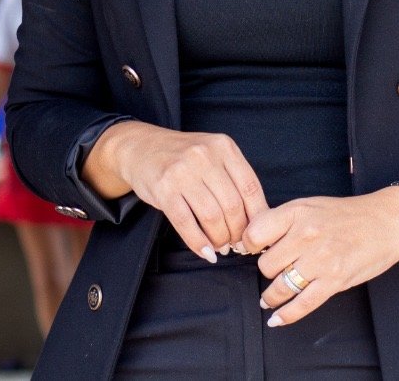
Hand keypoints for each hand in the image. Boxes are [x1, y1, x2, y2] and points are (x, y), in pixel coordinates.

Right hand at [97, 123, 267, 259]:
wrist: (141, 147)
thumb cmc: (183, 157)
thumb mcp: (213, 155)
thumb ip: (234, 180)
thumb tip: (256, 221)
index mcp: (224, 146)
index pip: (251, 188)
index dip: (257, 217)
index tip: (256, 234)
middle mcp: (204, 156)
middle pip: (233, 205)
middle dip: (238, 232)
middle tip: (236, 243)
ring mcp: (182, 172)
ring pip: (212, 217)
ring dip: (219, 239)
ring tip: (220, 246)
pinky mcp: (163, 189)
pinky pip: (186, 224)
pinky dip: (199, 243)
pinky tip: (205, 252)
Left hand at [245, 188, 398, 326]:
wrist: (387, 221)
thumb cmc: (348, 214)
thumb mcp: (311, 205)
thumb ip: (283, 220)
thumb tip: (254, 240)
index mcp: (297, 212)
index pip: (255, 233)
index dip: (250, 245)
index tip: (254, 251)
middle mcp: (306, 235)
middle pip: (266, 264)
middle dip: (268, 270)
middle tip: (276, 269)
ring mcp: (321, 259)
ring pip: (281, 286)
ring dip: (272, 296)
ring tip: (268, 298)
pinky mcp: (334, 280)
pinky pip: (303, 304)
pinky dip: (287, 315)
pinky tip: (276, 319)